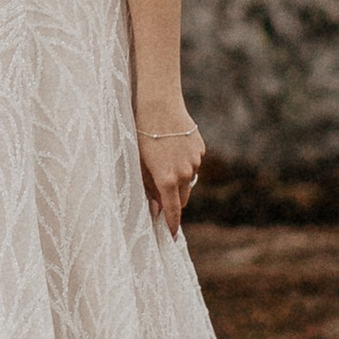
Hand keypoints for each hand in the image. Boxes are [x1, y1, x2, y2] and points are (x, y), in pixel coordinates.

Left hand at [136, 108, 204, 238]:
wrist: (158, 103)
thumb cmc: (140, 133)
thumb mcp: (138, 163)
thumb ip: (147, 188)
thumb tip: (153, 210)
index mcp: (166, 179)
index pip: (173, 210)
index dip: (172, 224)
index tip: (171, 235)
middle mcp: (185, 173)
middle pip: (183, 197)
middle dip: (174, 200)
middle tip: (160, 195)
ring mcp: (195, 160)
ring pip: (188, 178)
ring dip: (178, 177)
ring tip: (162, 159)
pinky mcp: (200, 148)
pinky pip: (193, 162)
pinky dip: (184, 161)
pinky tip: (172, 146)